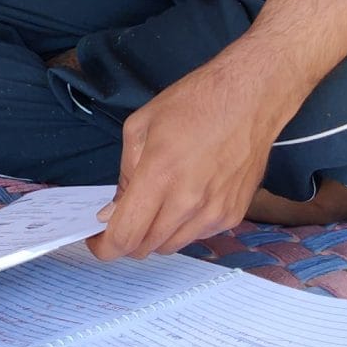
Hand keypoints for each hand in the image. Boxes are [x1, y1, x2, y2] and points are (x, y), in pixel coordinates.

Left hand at [88, 54, 293, 258]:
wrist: (250, 98)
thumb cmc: (194, 103)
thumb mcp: (141, 127)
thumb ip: (125, 175)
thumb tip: (113, 211)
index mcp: (160, 176)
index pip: (125, 236)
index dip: (104, 247)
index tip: (96, 240)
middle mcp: (188, 202)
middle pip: (145, 248)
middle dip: (127, 238)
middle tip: (124, 216)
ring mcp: (214, 213)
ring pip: (171, 246)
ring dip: (154, 235)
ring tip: (156, 203)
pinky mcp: (233, 216)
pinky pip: (196, 236)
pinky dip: (181, 227)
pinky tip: (185, 199)